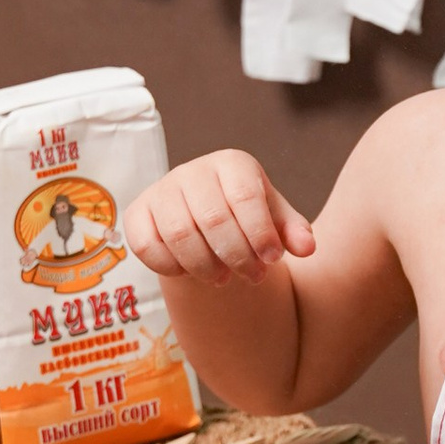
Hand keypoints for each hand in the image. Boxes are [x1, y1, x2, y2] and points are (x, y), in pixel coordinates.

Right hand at [125, 149, 315, 283]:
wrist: (206, 219)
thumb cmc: (248, 217)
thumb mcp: (275, 220)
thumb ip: (294, 232)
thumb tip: (307, 248)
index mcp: (232, 164)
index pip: (245, 196)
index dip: (260, 233)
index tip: (273, 259)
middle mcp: (193, 171)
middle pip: (212, 218)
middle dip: (237, 256)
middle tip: (254, 277)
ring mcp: (162, 190)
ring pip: (179, 234)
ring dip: (205, 266)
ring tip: (224, 279)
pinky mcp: (137, 213)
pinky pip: (147, 245)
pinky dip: (170, 266)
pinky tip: (190, 273)